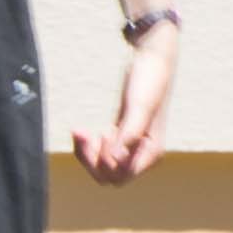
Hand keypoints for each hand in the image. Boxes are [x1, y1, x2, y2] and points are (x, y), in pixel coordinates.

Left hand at [72, 22, 176, 184]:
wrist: (152, 57)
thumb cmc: (150, 80)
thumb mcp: (140, 108)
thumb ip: (128, 136)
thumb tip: (113, 161)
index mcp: (151, 153)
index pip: (121, 176)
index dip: (106, 162)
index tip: (103, 133)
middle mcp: (142, 153)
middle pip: (109, 175)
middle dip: (92, 160)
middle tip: (84, 134)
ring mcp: (131, 145)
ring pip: (102, 165)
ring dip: (87, 153)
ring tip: (80, 132)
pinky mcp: (120, 134)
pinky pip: (100, 151)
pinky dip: (87, 145)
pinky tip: (80, 131)